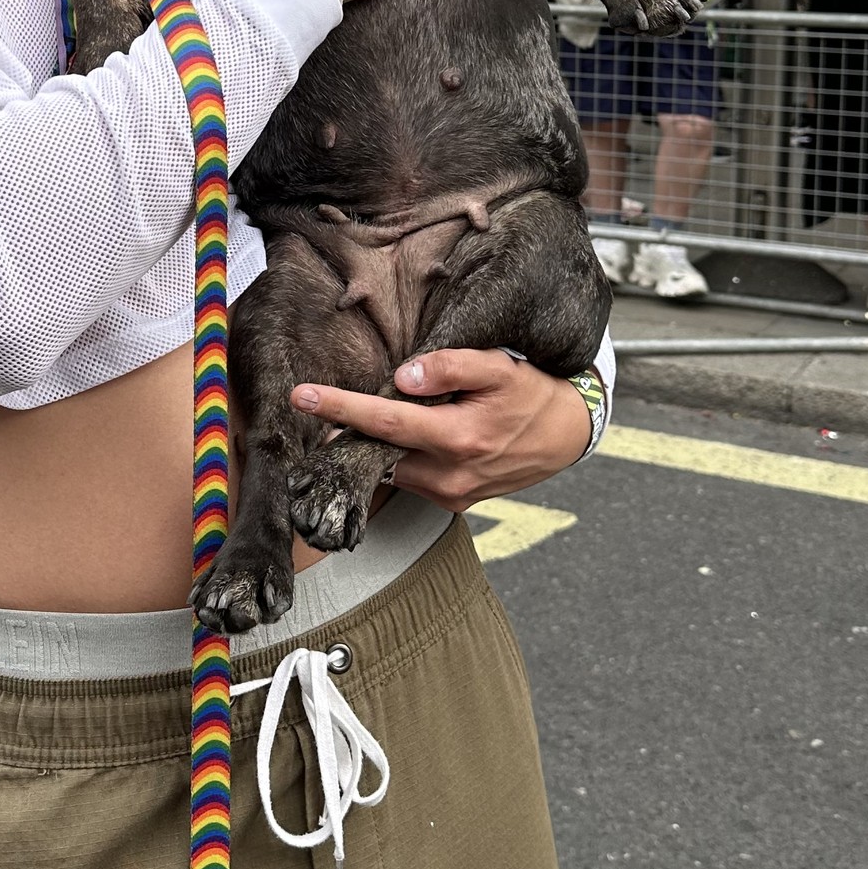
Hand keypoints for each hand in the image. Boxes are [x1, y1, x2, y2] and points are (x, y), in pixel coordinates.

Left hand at [290, 348, 590, 507]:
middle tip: (316, 404)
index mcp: (459, 438)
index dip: (339, 408)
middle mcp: (451, 475)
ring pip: (393, 467)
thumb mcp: (499, 368)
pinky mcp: (454, 501)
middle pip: (379, 451)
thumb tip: (403, 376)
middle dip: (345, 431)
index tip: (302, 396)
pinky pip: (411, 477)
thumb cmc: (530, 393)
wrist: (565, 436)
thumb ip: (451, 366)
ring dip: (375, 443)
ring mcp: (452, 494)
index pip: (385, 422)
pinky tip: (405, 434)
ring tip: (367, 414)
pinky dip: (399, 456)